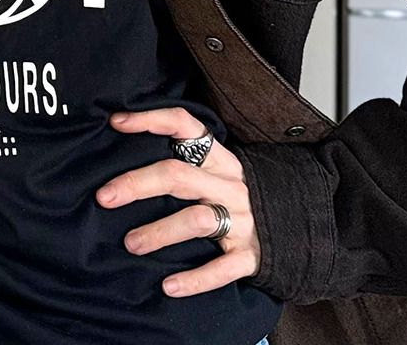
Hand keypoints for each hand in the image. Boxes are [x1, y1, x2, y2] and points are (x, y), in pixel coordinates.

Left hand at [96, 106, 261, 297]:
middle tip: (105, 197)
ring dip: (160, 232)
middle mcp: (230, 186)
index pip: (185, 126)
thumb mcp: (218, 172)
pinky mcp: (251, 255)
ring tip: (131, 244)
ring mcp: (242, 220)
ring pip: (197, 220)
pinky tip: (169, 286)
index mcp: (219, 160)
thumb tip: (125, 154)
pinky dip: (195, 278)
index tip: (116, 123)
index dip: (150, 120)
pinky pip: (222, 268)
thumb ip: (185, 163)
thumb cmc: (241, 198)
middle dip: (138, 184)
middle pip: (179, 176)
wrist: (301, 228)